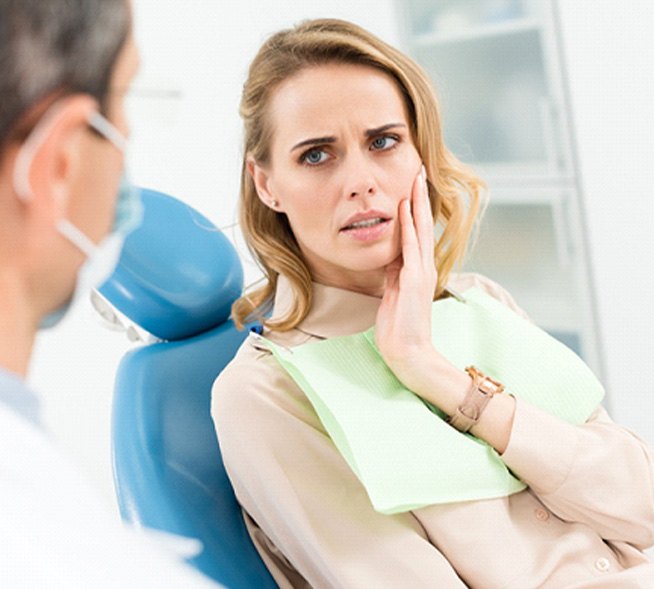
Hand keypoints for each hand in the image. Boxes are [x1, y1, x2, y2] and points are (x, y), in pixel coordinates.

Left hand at [374, 165, 440, 392]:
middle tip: (418, 172)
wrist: (408, 351)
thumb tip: (389, 256)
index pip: (417, 233)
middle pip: (422, 225)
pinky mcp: (414, 281)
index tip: (410, 186)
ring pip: (419, 231)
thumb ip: (393, 273)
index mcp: (416, 270)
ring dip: (416, 205)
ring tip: (415, 181)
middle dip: (419, 198)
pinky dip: (409, 228)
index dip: (413, 209)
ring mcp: (420, 273)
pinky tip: (405, 210)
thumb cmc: (399, 327)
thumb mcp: (393, 293)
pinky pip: (410, 249)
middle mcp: (423, 267)